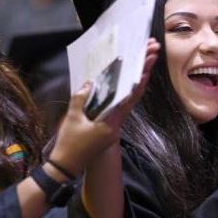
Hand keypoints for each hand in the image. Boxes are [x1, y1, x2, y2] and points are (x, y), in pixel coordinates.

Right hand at [50, 39, 158, 175]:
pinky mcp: (109, 129)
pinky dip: (124, 93)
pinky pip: (119, 107)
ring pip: (129, 101)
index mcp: (111, 122)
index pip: (131, 96)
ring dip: (135, 81)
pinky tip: (125, 81)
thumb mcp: (72, 118)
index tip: (149, 60)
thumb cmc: (69, 143)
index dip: (141, 76)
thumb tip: (89, 83)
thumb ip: (81, 98)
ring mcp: (114, 128)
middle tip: (152, 51)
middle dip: (144, 72)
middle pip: (134, 95)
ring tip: (143, 60)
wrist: (66, 166)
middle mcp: (117, 125)